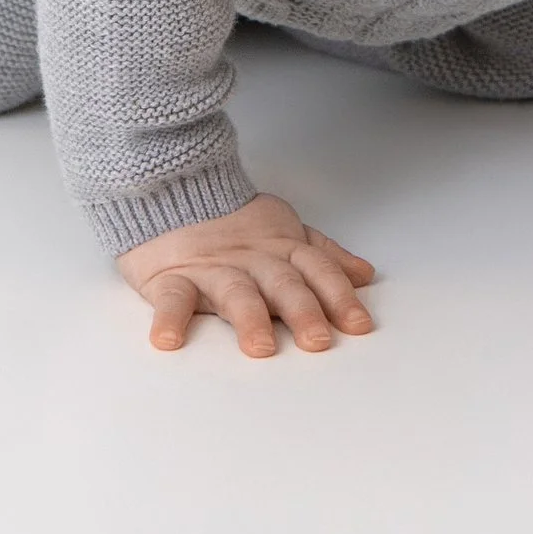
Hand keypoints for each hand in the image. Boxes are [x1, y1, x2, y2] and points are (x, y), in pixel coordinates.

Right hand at [115, 194, 377, 357]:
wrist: (171, 187)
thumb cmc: (232, 221)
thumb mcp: (284, 232)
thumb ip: (323, 255)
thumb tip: (364, 275)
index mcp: (281, 248)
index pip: (317, 270)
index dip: (339, 296)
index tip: (359, 325)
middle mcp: (252, 260)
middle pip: (282, 283)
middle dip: (302, 310)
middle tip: (317, 340)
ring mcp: (211, 268)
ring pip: (234, 292)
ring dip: (249, 318)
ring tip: (260, 346)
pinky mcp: (170, 277)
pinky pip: (170, 298)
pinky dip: (169, 318)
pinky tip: (168, 340)